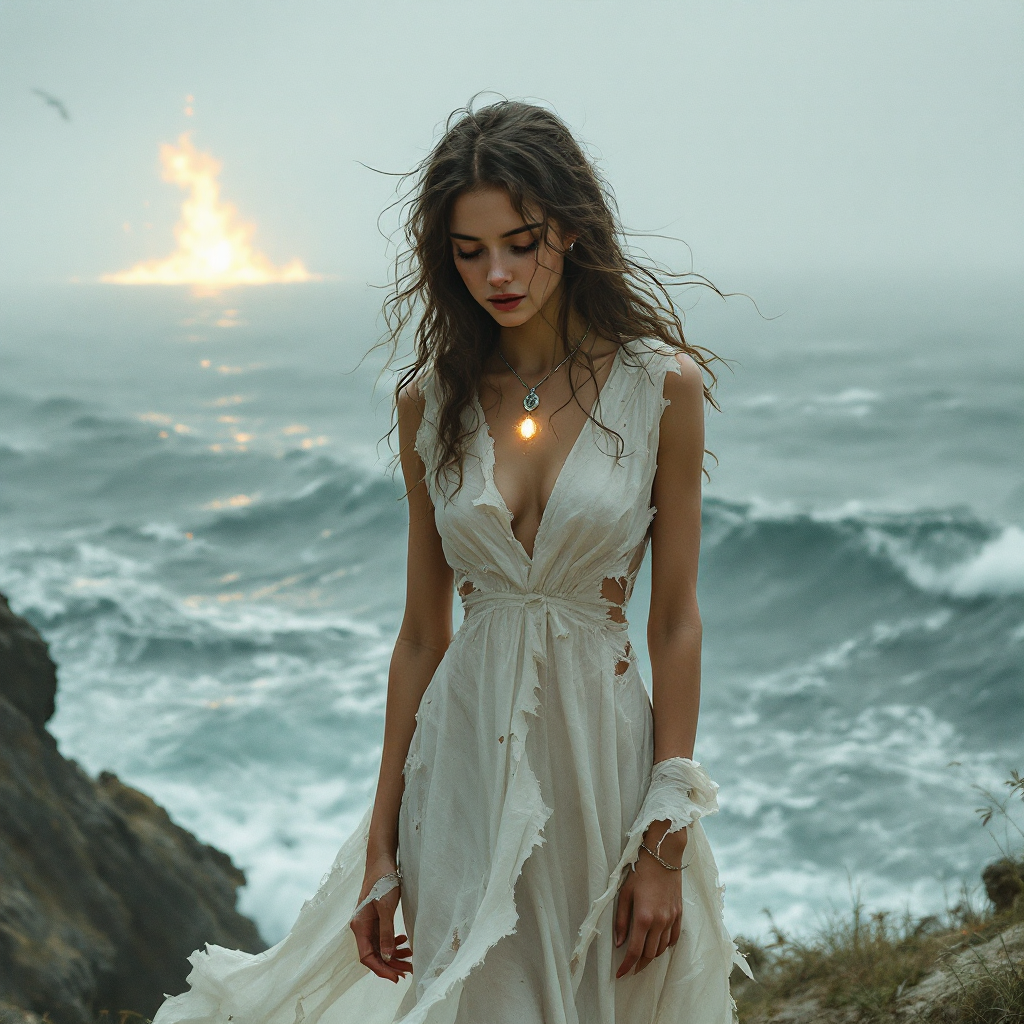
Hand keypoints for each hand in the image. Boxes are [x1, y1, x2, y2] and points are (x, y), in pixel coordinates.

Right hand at [350, 863, 412, 983]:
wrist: (382, 861)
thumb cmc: (383, 881)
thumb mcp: (386, 907)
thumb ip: (386, 933)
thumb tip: (388, 957)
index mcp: (359, 926)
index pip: (367, 957)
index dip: (381, 969)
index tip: (396, 978)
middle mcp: (361, 927)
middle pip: (374, 954)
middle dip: (390, 965)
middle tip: (408, 972)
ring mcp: (368, 923)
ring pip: (380, 947)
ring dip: (394, 955)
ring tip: (410, 959)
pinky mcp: (375, 918)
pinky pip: (383, 937)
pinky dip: (393, 942)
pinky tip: (404, 942)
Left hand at [614, 824, 685, 977]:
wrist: (663, 855)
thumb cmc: (640, 871)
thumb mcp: (624, 894)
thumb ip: (621, 920)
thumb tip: (619, 942)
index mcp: (644, 917)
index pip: (634, 951)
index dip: (626, 965)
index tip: (620, 974)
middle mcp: (660, 921)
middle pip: (650, 954)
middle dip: (638, 964)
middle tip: (630, 968)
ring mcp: (671, 918)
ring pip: (662, 948)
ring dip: (651, 956)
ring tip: (642, 958)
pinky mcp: (679, 913)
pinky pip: (673, 937)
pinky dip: (665, 945)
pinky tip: (658, 945)